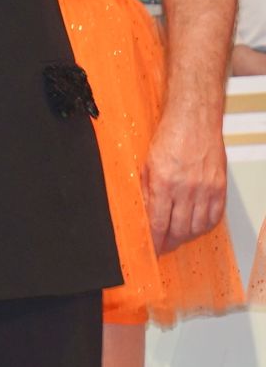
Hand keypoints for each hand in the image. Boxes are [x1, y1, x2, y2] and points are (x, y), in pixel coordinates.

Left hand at [141, 106, 226, 253]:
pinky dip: (206, 225)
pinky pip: (215, 216)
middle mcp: (187, 188)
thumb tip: (147, 215)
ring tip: (179, 237)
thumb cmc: (171, 136)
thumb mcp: (148, 165)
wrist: (194, 119)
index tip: (153, 248)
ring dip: (187, 236)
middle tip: (165, 245)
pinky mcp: (220, 186)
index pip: (159, 223)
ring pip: (198, 226)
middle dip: (170, 242)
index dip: (155, 241)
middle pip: (179, 229)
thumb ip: (148, 192)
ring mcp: (206, 188)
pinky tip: (197, 226)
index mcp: (165, 184)